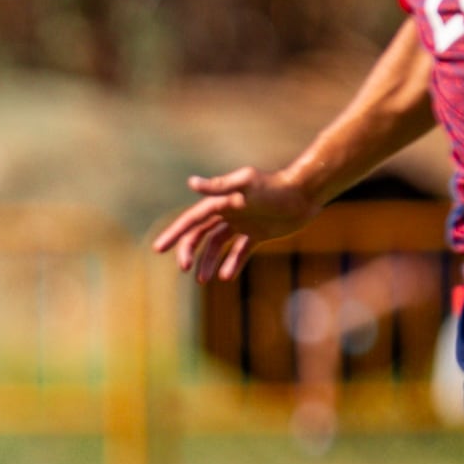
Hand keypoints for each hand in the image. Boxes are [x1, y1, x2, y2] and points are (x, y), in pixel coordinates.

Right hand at [154, 166, 320, 280]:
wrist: (305, 193)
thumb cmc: (275, 186)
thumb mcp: (246, 184)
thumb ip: (219, 185)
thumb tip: (190, 183)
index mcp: (221, 202)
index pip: (191, 220)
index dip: (174, 234)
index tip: (158, 249)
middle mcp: (228, 212)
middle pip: (200, 235)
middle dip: (189, 252)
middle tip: (184, 269)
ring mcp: (243, 224)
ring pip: (217, 246)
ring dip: (208, 262)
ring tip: (203, 280)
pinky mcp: (258, 233)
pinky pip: (240, 252)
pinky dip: (232, 264)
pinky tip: (226, 277)